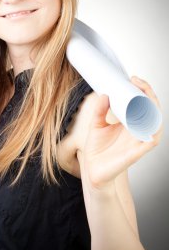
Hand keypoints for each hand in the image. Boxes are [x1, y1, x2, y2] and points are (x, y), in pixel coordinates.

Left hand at [81, 76, 162, 190]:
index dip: (142, 91)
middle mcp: (137, 131)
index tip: (133, 78)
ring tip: (144, 93)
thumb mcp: (95, 124)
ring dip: (153, 106)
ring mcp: (139, 141)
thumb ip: (99, 110)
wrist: (92, 171)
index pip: (143, 105)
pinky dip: (154, 129)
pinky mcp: (137, 152)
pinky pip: (152, 140)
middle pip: (152, 110)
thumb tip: (104, 94)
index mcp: (130, 123)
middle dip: (149, 93)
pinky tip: (150, 118)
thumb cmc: (96, 149)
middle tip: (137, 81)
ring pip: (157, 122)